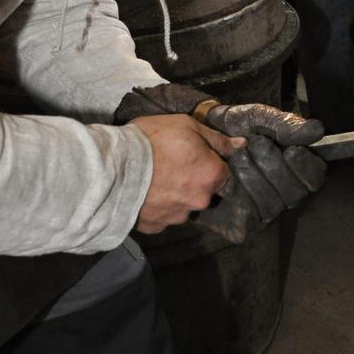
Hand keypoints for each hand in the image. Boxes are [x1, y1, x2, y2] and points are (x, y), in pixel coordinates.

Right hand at [131, 115, 243, 233]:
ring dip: (176, 196)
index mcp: (212, 176)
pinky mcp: (154, 227)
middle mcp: (199, 201)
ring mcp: (176, 218)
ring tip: (157, 180)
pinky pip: (162, 218)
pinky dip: (158, 207)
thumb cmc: (154, 140)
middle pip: (205, 192)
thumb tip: (242, 145)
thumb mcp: (188, 126)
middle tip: (174, 166)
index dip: (213, 164)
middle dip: (195, 181)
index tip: (198, 157)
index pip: (225, 174)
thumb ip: (218, 139)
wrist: (112, 168)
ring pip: (184, 206)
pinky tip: (146, 194)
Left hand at [199, 102, 326, 240]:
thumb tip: (318, 131)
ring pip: (270, 206)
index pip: (315, 178)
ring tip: (238, 157)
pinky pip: (246, 220)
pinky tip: (227, 180)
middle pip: (293, 194)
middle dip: (274, 168)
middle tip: (256, 144)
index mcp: (297, 171)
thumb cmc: (239, 127)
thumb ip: (288, 125)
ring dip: (253, 178)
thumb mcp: (262, 119)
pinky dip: (236, 198)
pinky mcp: (239, 225)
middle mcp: (283, 195)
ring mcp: (263, 212)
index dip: (306, 168)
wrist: (204, 135)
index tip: (291, 150)